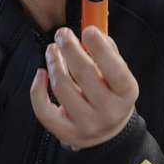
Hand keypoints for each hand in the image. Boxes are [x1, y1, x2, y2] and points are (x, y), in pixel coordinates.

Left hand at [30, 26, 138, 149]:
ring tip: (52, 50)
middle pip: (84, 74)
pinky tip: (42, 73)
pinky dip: (38, 89)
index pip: (116, 70)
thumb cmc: (111, 95)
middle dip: (70, 48)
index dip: (100, 48)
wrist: (108, 132)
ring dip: (54, 63)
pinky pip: (44, 110)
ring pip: (62, 88)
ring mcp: (86, 124)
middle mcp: (108, 111)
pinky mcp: (66, 132)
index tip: (88, 30)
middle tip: (62, 34)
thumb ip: (109, 52)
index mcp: (126, 94)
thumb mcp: (119, 75)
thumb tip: (93, 32)